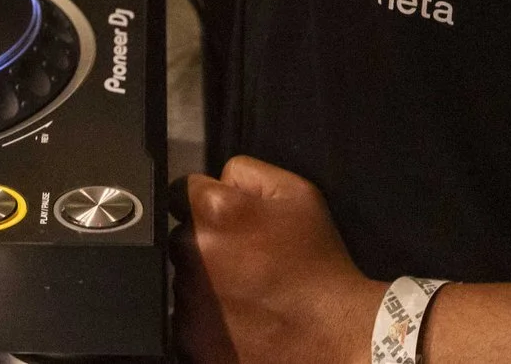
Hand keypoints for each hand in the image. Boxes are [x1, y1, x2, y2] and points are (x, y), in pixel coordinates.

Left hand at [174, 157, 381, 363]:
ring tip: (245, 289)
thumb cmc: (317, 265)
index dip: (203, 203)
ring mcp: (187, 299)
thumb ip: (246, 172)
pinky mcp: (188, 337)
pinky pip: (185, 316)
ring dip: (204, 280)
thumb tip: (217, 178)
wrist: (331, 333)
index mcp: (215, 212)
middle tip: (244, 258)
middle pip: (181, 236)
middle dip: (204, 242)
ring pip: (182, 277)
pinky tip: (238, 315)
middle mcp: (192, 252)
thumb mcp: (297, 193)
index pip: (178, 192)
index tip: (223, 220)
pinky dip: (204, 316)